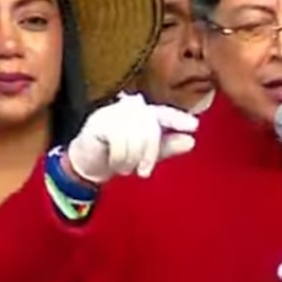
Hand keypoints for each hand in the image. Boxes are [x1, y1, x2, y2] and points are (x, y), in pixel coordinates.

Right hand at [65, 93, 197, 184]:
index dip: (178, 119)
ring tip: (125, 167)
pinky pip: (118, 141)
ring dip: (131, 159)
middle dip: (150, 153)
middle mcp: (130, 109)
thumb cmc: (119, 156)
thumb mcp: (147, 154)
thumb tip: (191, 141)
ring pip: (135, 135)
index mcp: (144, 114)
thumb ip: (168, 146)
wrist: (88, 164)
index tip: (194, 126)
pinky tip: (114, 162)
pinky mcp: (98, 122)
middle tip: (144, 171)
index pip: (164, 114)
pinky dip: (119, 158)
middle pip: (150, 128)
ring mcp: (113, 113)